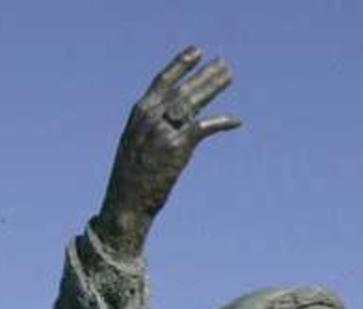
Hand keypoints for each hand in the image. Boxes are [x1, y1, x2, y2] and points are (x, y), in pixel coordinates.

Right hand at [95, 46, 241, 257]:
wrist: (127, 203)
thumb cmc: (131, 179)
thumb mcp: (136, 145)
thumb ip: (152, 128)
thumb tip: (174, 121)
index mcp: (139, 114)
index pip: (163, 81)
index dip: (180, 64)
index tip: (197, 51)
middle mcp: (151, 117)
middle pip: (184, 88)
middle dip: (205, 74)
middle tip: (224, 64)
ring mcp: (164, 130)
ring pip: (194, 101)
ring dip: (214, 87)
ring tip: (229, 76)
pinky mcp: (177, 147)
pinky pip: (204, 128)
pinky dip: (221, 122)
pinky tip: (236, 120)